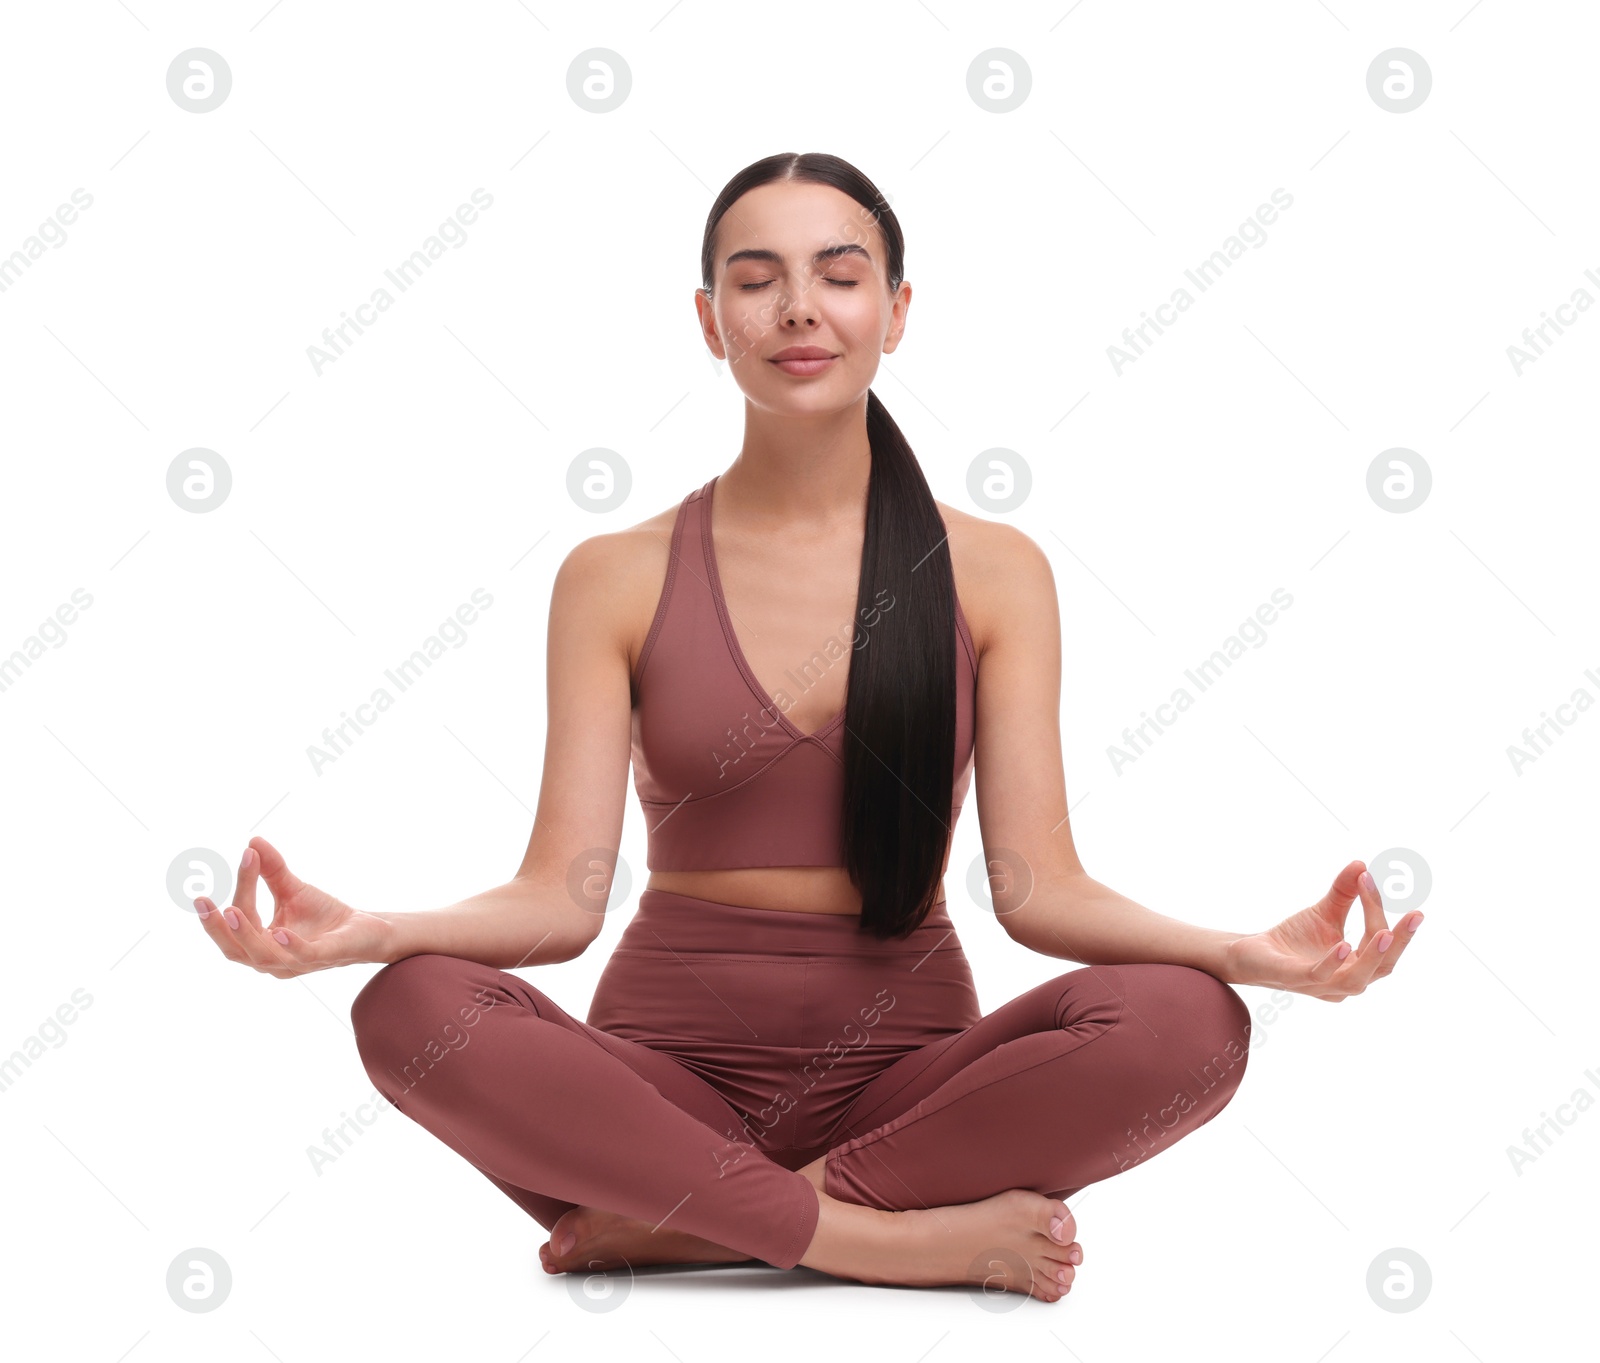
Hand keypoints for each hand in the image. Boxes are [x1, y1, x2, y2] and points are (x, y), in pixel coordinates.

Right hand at [193, 836, 391, 976]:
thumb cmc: (324, 916)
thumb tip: (252, 842)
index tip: (246, 856)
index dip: (241, 888)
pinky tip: (278, 931)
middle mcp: (274, 961)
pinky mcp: (325, 957)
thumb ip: (271, 871)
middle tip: (201, 902)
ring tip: (231, 911)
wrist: (368, 929)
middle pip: (236, 950)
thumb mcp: (293, 889)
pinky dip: (289, 945)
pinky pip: (302, 956)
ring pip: (262, 956)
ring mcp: (298, 963)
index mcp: (261, 945)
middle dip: (216, 928)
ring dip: (245, 934)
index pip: (240, 920)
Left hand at [1222, 860, 1422, 1000]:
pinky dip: (1333, 962)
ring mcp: (1321, 986)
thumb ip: (1345, 893)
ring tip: (1386, 932)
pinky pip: (1319, 976)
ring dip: (1373, 956)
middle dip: (1400, 942)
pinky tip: (1343, 943)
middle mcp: (1344, 982)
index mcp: (1357, 967)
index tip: (1370, 880)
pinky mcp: (1295, 980)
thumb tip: (1362, 864)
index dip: (1379, 912)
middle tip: (1416, 916)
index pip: (1379, 942)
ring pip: (1357, 979)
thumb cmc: (1294, 939)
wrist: (1251, 952)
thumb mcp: (1325, 912)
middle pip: (1382, 968)